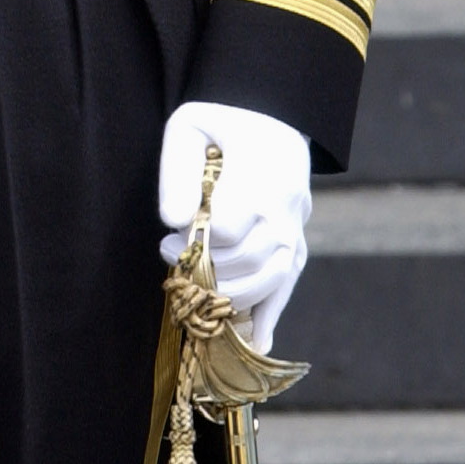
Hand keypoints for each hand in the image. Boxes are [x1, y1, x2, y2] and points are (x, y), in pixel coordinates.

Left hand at [156, 100, 311, 351]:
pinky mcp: (297, 246)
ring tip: (198, 287)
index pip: (229, 230)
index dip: (194, 243)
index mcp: (262, 175)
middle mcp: (286, 208)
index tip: (167, 240)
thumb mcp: (189, 128)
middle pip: (250, 262)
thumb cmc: (222, 122)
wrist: (272, 119)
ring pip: (270, 281)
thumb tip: (174, 221)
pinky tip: (253, 344)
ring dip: (230, 294)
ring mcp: (296, 230)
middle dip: (207, 270)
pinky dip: (269, 316)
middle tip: (175, 260)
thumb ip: (177, 171)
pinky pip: (286, 287)